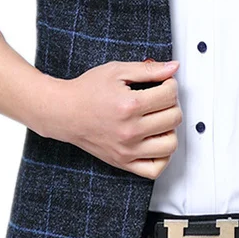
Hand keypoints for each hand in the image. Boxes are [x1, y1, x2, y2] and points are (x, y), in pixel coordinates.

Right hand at [29, 59, 182, 178]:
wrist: (64, 112)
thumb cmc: (87, 91)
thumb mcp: (117, 71)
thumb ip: (148, 70)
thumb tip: (173, 68)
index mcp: (130, 105)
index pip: (170, 95)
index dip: (170, 85)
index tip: (163, 84)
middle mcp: (130, 130)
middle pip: (174, 118)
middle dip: (172, 104)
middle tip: (161, 99)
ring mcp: (127, 149)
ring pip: (170, 144)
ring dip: (170, 129)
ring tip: (159, 120)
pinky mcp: (123, 162)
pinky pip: (155, 169)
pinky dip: (163, 156)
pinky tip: (156, 141)